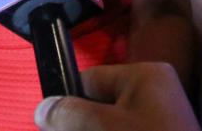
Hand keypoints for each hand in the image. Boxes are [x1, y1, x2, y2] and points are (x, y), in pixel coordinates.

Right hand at [33, 63, 200, 130]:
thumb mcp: (104, 128)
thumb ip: (70, 114)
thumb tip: (43, 108)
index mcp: (144, 76)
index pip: (91, 79)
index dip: (67, 100)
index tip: (48, 124)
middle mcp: (153, 92)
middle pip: (98, 104)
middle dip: (79, 124)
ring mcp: (158, 119)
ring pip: (109, 124)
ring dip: (92, 130)